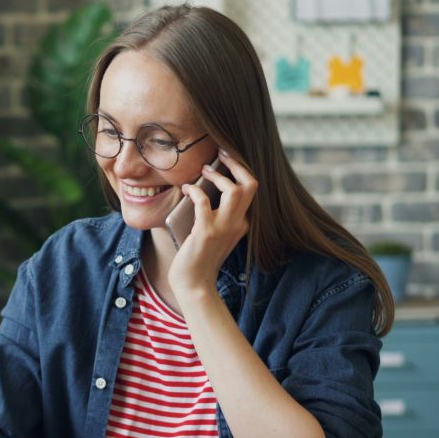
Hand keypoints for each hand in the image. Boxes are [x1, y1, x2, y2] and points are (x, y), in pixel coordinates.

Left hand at [169, 149, 257, 296]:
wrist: (194, 284)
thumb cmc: (199, 257)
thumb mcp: (214, 233)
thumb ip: (215, 214)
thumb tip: (203, 186)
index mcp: (243, 223)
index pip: (251, 189)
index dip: (241, 170)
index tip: (227, 158)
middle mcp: (238, 223)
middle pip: (250, 185)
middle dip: (236, 164)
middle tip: (220, 153)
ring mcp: (224, 227)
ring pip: (234, 190)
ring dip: (218, 175)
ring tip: (203, 169)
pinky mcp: (206, 232)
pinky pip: (203, 201)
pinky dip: (195, 190)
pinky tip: (186, 188)